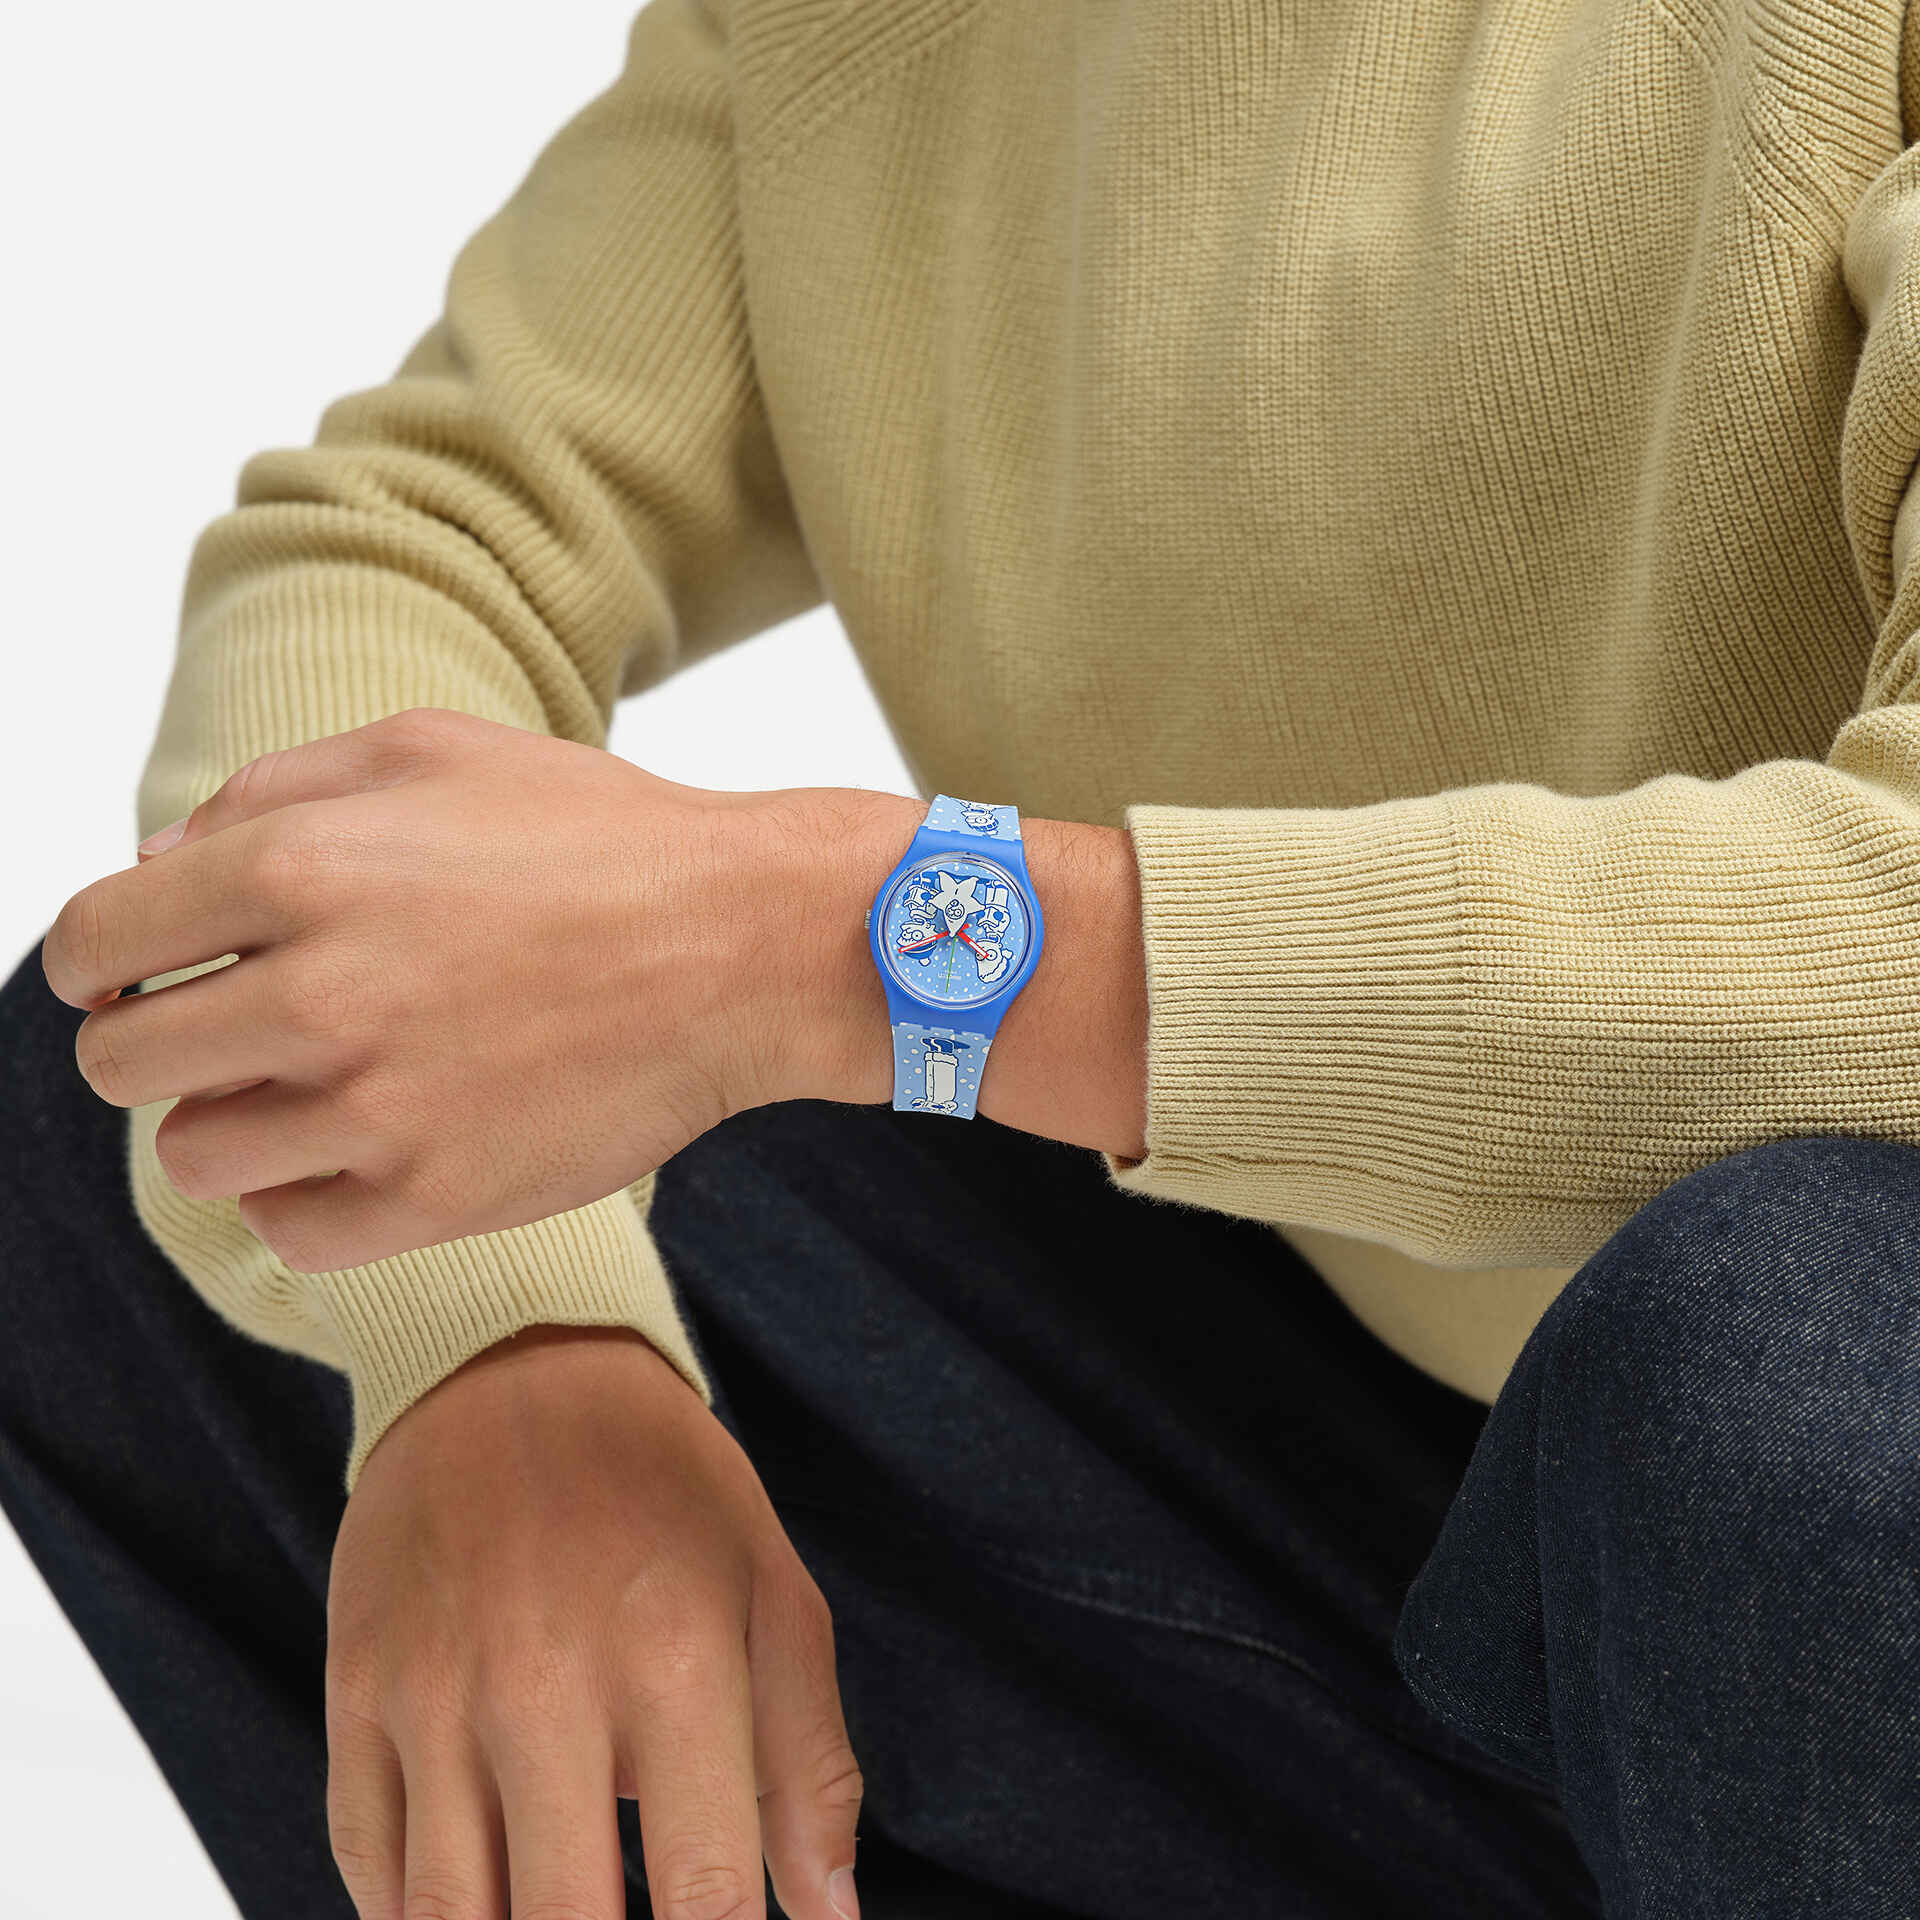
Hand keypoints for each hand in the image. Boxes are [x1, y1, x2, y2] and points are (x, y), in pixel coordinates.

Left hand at [42, 706, 919, 1273]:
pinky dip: (301, 1197)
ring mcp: (380, 1108)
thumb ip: (277, 790)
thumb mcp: (439, 752)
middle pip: (123, 1063)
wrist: (746, 945)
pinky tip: (354, 1150)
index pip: (96, 945)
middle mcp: (322, 992)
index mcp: (300, 865)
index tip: (128, 977)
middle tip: (222, 1033)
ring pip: (195, 1157)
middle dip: (151, 1043)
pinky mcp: (439, 1197)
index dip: (95, 964)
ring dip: (228, 1122)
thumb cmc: (602, 837)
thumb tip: (162, 863)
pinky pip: (290, 1232)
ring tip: (303, 1090)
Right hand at [325, 1323, 861, 1919]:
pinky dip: (417, 1918)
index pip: (703, 1894)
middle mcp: (545, 1684)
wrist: (513, 1362)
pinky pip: (368, 1870)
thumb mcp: (772, 1591)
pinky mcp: (355, 1691)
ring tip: (560, 1908)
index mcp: (676, 1656)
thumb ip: (811, 1765)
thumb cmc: (668, 1489)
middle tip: (628, 1919)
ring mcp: (433, 1693)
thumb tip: (831, 1917)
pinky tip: (478, 1900)